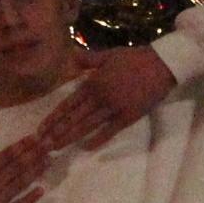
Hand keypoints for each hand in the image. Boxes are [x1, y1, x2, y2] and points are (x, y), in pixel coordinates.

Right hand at [0, 132, 53, 202]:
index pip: (6, 156)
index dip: (21, 146)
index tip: (35, 137)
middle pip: (17, 167)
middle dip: (35, 154)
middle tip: (50, 144)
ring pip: (21, 184)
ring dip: (36, 171)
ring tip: (49, 160)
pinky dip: (30, 199)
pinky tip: (42, 190)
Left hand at [32, 46, 177, 154]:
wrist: (161, 64)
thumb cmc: (134, 58)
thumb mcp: (108, 55)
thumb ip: (88, 59)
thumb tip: (70, 56)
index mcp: (93, 82)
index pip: (68, 104)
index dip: (54, 117)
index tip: (41, 129)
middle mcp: (100, 96)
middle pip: (74, 118)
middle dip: (57, 132)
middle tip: (43, 145)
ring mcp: (113, 108)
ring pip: (88, 125)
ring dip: (71, 137)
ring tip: (57, 147)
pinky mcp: (128, 116)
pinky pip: (109, 131)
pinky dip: (97, 139)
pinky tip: (86, 147)